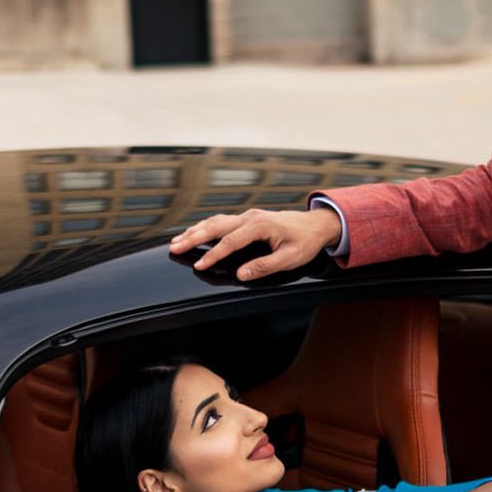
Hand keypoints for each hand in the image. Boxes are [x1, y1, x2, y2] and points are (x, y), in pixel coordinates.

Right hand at [169, 205, 342, 280]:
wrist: (316, 224)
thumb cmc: (305, 242)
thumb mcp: (290, 258)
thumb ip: (265, 266)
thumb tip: (241, 274)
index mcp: (260, 225)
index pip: (230, 242)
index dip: (213, 255)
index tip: (198, 266)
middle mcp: (250, 217)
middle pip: (215, 226)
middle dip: (193, 237)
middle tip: (175, 248)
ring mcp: (247, 216)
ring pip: (215, 221)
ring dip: (195, 231)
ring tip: (177, 241)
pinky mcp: (247, 219)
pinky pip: (221, 222)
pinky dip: (204, 227)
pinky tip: (194, 233)